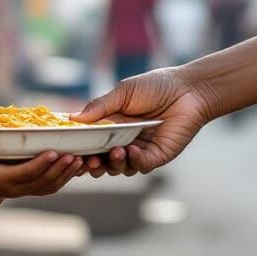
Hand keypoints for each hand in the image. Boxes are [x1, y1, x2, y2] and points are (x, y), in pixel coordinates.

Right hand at [0, 137, 83, 201]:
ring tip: (79, 161)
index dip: (42, 163)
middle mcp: (16, 188)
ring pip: (48, 186)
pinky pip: (47, 187)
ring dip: (65, 175)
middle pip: (43, 181)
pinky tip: (71, 168)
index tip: (54, 151)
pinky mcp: (25, 189)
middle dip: (60, 169)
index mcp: (3, 180)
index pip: (27, 172)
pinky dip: (61, 179)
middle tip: (75, 155)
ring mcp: (21, 191)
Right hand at [72, 67, 214, 175]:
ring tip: (114, 152)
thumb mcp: (122, 93)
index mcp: (110, 127)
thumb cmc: (156, 87)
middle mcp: (122, 142)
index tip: (68, 152)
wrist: (188, 89)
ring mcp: (139, 151)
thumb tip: (72, 119)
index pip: (89, 144)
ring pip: (120, 168)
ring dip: (114, 164)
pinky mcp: (157, 155)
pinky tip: (132, 151)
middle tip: (89, 161)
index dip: (79, 151)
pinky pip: (141, 165)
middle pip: (101, 162)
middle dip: (92, 165)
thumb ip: (99, 107)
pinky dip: (134, 161)